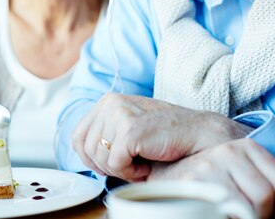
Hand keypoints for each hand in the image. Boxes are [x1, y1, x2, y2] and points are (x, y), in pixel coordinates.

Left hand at [71, 93, 251, 180]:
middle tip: (131, 164)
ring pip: (99, 159)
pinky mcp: (129, 130)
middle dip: (106, 166)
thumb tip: (80, 152)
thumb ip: (105, 132)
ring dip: (121, 170)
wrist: (197, 134)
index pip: (78, 137)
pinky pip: (115, 164)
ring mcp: (118, 114)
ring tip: (142, 162)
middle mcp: (109, 103)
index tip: (112, 164)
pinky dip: (131, 173)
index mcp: (107, 101)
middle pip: (86, 149)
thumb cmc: (164, 135)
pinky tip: (147, 164)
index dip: (91, 158)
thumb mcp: (127, 127)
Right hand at [148, 139, 274, 218]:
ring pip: (249, 207)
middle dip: (264, 216)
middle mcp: (228, 151)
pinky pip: (228, 211)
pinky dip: (228, 216)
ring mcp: (211, 165)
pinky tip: (217, 212)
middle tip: (248, 216)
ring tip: (228, 212)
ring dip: (245, 218)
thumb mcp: (243, 182)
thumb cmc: (206, 184)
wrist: (162, 180)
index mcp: (245, 147)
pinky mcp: (196, 182)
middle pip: (266, 195)